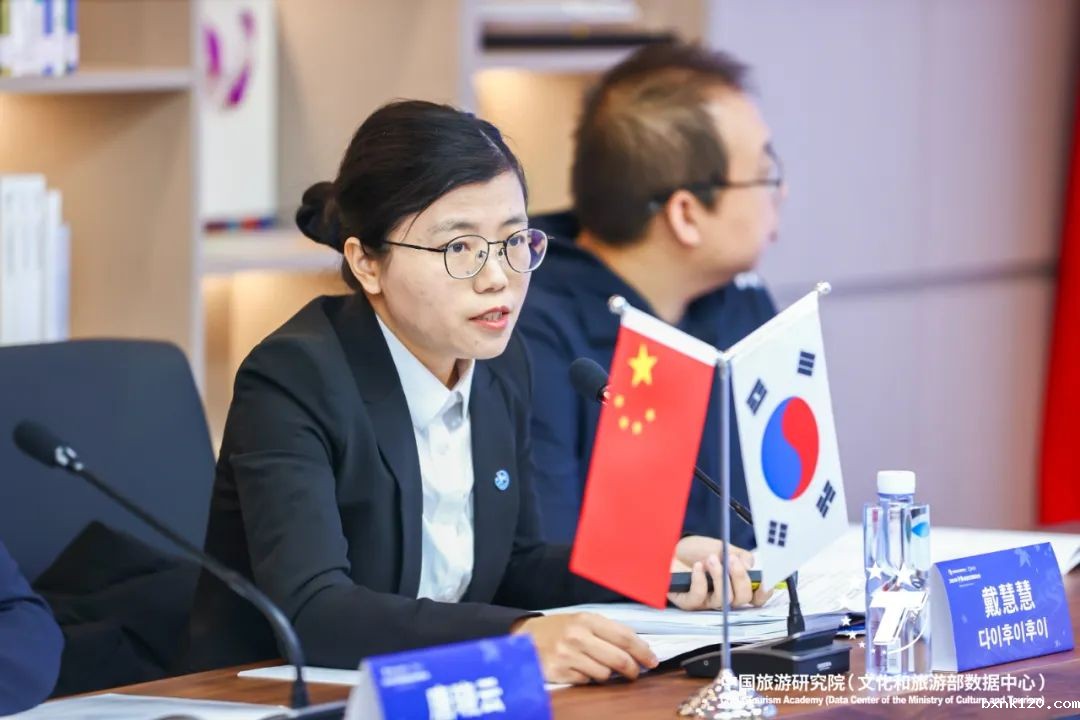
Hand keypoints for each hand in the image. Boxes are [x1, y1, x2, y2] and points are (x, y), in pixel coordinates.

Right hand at [510, 612, 658, 683]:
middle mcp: (577, 636)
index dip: (642, 651)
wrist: (526, 636)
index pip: (624, 636)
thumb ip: (608, 631)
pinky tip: (582, 669)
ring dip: (607, 673)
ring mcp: (567, 655)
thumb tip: (638, 648)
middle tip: (635, 672)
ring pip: (604, 673)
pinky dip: (589, 678)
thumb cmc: (559, 629)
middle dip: (632, 669)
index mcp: (587, 620)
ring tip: (600, 666)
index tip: (652, 660)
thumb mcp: (582, 621)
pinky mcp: (559, 672)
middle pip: (618, 658)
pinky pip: (587, 681)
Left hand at [668, 536, 771, 609]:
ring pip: (722, 600)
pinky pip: (699, 597)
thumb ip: (740, 556)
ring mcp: (706, 602)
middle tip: (732, 560)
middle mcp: (724, 597)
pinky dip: (700, 580)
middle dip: (740, 579)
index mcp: (735, 585)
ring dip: (720, 577)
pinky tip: (698, 566)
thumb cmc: (697, 550)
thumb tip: (751, 566)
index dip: (763, 593)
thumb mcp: (723, 547)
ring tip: (712, 558)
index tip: (764, 580)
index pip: (755, 598)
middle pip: (742, 600)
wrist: (671, 547)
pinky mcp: (688, 602)